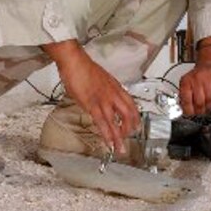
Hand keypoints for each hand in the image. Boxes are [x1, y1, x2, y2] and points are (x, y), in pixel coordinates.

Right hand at [42, 40, 140, 154]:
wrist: (75, 61)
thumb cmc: (83, 68)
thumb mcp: (100, 79)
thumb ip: (105, 90)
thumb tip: (104, 97)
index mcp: (116, 87)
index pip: (132, 105)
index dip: (135, 117)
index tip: (135, 125)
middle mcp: (114, 94)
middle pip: (129, 115)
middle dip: (129, 129)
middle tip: (128, 138)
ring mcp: (104, 100)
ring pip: (116, 122)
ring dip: (119, 138)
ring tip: (120, 149)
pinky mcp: (92, 105)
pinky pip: (102, 123)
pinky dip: (107, 135)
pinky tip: (109, 143)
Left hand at [179, 38, 210, 115]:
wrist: (210, 61)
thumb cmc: (198, 75)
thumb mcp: (187, 83)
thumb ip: (184, 96)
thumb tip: (184, 110)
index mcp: (185, 82)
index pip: (186, 101)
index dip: (189, 111)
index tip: (191, 114)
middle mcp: (195, 80)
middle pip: (199, 103)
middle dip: (201, 110)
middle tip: (202, 111)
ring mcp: (207, 79)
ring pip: (210, 101)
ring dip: (210, 107)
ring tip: (209, 106)